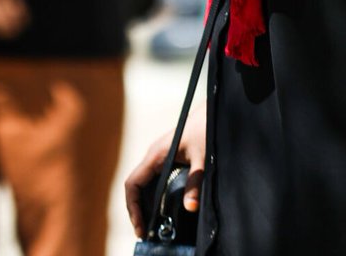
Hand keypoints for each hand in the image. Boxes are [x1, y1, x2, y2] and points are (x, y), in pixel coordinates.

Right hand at [124, 100, 206, 238]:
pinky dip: (153, 199)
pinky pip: (154, 182)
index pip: (133, 184)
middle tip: (145, 233)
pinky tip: (161, 212)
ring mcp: (159, 159)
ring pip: (144, 185)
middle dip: (137, 211)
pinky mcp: (167, 160)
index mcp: (155, 155)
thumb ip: (196, 182)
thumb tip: (190, 208)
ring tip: (151, 228)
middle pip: (136, 187)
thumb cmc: (206, 130)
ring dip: (145, 206)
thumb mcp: (203, 158)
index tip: (141, 227)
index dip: (133, 207)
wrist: (212, 112)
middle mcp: (153, 157)